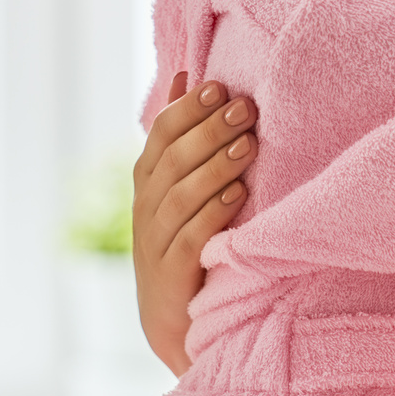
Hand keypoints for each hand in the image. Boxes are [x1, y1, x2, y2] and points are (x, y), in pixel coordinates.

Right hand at [132, 72, 256, 376]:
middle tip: (245, 108)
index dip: (188, 108)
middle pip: (172, 160)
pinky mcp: (171, 275)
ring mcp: (155, 243)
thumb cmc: (182, 237)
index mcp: (147, 179)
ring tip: (248, 146)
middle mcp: (146, 207)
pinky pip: (190, 239)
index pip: (160, 133)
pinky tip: (238, 196)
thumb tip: (183, 75)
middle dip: (209, 130)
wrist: (173, 320)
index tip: (220, 86)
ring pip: (180, 196)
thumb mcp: (177, 182)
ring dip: (215, 167)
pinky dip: (212, 214)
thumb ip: (180, 132)